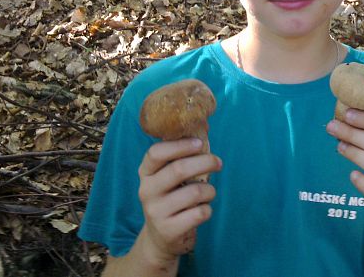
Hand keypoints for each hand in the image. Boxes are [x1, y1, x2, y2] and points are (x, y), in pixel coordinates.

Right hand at [137, 138, 221, 261]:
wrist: (160, 238)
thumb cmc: (171, 197)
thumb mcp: (168, 177)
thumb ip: (182, 155)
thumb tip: (204, 124)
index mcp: (146, 173)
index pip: (156, 153)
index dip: (180, 145)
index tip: (199, 143)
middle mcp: (147, 191)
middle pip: (179, 169)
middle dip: (205, 162)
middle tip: (218, 163)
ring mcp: (156, 212)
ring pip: (195, 192)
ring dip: (210, 191)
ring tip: (208, 193)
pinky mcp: (169, 230)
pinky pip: (200, 213)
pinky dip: (208, 209)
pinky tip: (203, 210)